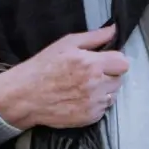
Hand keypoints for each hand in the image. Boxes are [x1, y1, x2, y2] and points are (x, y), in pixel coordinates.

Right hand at [0, 24, 128, 129]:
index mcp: (92, 64)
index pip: (123, 63)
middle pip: (119, 79)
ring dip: (103, 89)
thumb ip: (94, 37)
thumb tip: (114, 29)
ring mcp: (94, 104)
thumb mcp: (65, 44)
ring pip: (112, 94)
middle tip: (89, 72)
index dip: (114, 60)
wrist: (24, 96)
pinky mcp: (90, 118)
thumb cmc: (43, 66)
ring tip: (83, 86)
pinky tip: (79, 97)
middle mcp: (96, 85)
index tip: (103, 60)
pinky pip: (103, 109)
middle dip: (108, 74)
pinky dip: (95, 103)